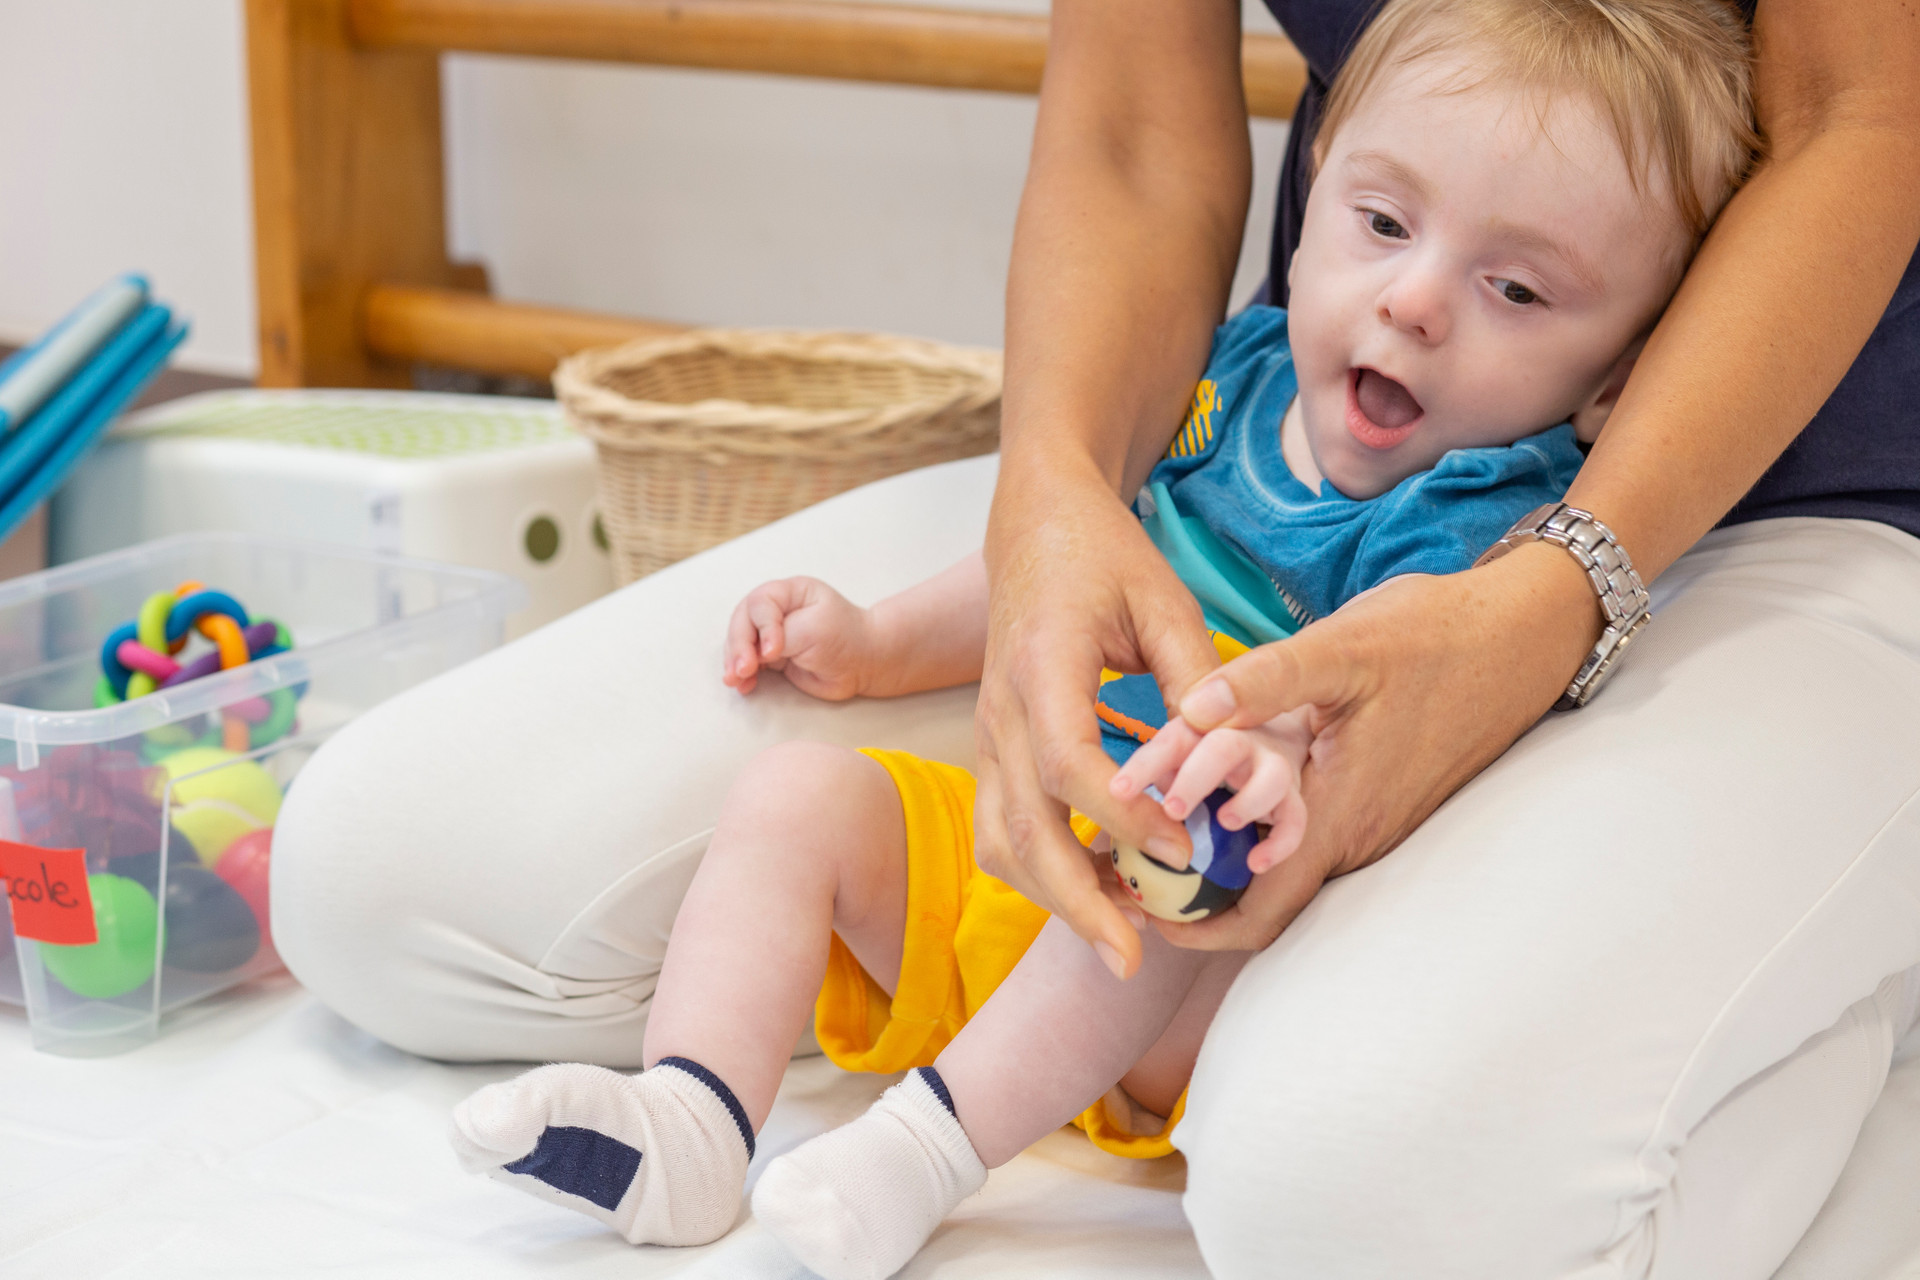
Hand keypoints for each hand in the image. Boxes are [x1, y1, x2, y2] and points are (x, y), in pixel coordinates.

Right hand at [723, 576, 878, 700]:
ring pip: (741, 643)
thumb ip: (781, 636)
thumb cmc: (846, 638)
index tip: (773, 652)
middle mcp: (776, 610)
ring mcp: (772, 633)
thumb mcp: (814, 629)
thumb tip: (757, 653)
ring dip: (735, 662)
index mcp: (788, 592)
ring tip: (736, 680)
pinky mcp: (772, 657)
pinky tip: (743, 685)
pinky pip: (749, 662)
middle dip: (739, 646)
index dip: (762, 628)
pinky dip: (743, 674)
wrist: (864, 663)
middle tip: (743, 670)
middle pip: (742, 622)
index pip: (760, 604)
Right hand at [975, 465, 1222, 979]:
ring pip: (998, 841)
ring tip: (1119, 933)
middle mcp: (1000, 712)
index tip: (1185, 852)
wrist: (1035, 523)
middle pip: (1019, 829)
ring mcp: (987, 735)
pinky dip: (1041, 871)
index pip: (1068, 765)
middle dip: (1073, 902)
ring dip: (1051, 896)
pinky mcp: (992, 750)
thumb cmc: (1104, 555)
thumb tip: (1227, 759)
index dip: (1124, 820)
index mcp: (1042, 666)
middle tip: (1132, 959)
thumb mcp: (1163, 600)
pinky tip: (1100, 888)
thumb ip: (1194, 678)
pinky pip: (1000, 828)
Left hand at [1109, 710, 1310, 874]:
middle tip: (1173, 809)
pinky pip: (1295, 817)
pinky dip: (1280, 842)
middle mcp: (1240, 740)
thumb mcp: (1180, 754)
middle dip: (1197, 777)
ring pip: (1272, 776)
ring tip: (1225, 822)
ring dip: (1249, 801)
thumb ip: (1158, 772)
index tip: (1118, 792)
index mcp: (1202, 728)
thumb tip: (1127, 805)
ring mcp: (1272, 765)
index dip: (1145, 766)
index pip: (1171, 741)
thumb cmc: (1208, 754)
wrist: (1274, 737)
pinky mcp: (1293, 794)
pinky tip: (1256, 864)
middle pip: (1223, 748)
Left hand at [1157, 543, 1600, 950]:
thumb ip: (1265, 679)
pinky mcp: (1378, 799)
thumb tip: (1190, 708)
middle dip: (1192, 889)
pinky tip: (1218, 787)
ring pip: (1283, 863)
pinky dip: (1256, 827)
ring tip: (1155, 819)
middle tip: (1127, 860)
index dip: (1193, 922)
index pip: (1259, 910)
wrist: (1525, 633)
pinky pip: (1308, 833)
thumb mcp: (1344, 646)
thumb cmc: (1438, 636)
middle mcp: (1358, 835)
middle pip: (1261, 895)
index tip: (1136, 899)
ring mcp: (1372, 822)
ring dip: (1222, 854)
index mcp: (1342, 814)